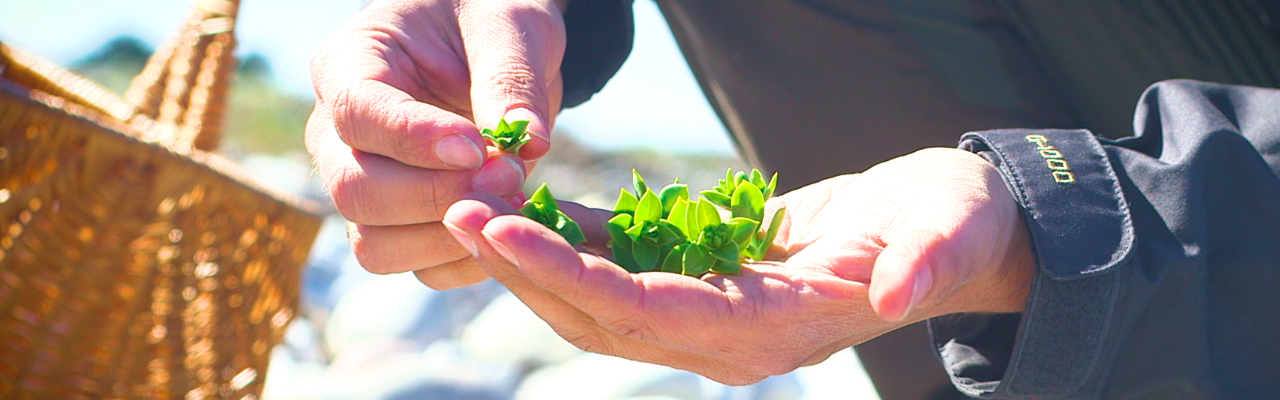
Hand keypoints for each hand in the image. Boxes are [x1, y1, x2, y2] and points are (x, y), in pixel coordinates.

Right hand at [307, 0, 567, 289]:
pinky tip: (510, 226)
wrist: (492, 47)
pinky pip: (416, 267)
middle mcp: (338, 133)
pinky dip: (466, 261)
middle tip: (510, 173)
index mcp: (349, 65)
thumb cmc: (487, 18)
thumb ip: (512, 78)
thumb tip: (529, 143)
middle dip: (436, 195)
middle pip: (355, 191)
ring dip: (449, 237)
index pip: (358, 114)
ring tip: (512, 200)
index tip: (479, 145)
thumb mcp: (508, 24)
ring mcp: (362, 184)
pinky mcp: (397, 224)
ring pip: (375, 244)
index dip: (415, 140)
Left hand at [442, 148, 1034, 384]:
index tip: (501, 232)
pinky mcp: (703, 284)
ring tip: (473, 209)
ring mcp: (709, 314)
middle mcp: (726, 336)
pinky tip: (528, 205)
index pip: (645, 312)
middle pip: (600, 314)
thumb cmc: (948, 227)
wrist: (947, 235)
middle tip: (459, 213)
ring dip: (535, 259)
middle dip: (526, 269)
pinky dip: (574, 239)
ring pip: (598, 299)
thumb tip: (894, 291)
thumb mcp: (947, 233)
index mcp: (769, 330)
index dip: (569, 274)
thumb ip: (924, 262)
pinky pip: (623, 267)